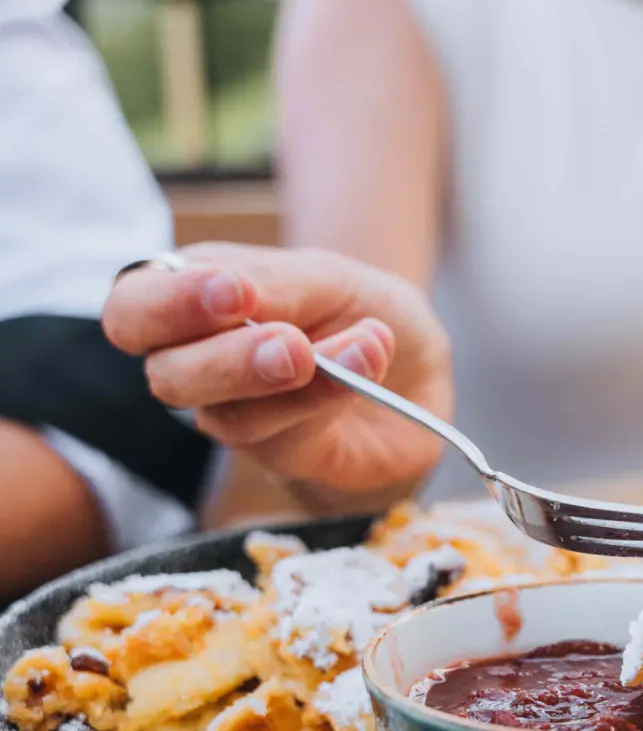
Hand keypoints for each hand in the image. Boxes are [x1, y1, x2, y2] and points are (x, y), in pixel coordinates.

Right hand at [103, 243, 453, 504]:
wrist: (420, 367)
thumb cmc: (357, 310)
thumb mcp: (327, 275)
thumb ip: (278, 281)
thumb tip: (243, 293)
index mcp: (189, 300)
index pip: (134, 308)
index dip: (169, 304)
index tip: (233, 291)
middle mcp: (197, 363)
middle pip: (168, 374)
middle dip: (227, 357)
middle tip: (290, 342)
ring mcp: (236, 415)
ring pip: (225, 415)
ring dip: (292, 382)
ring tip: (357, 349)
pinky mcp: (283, 455)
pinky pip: (285, 437)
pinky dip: (329, 397)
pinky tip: (366, 363)